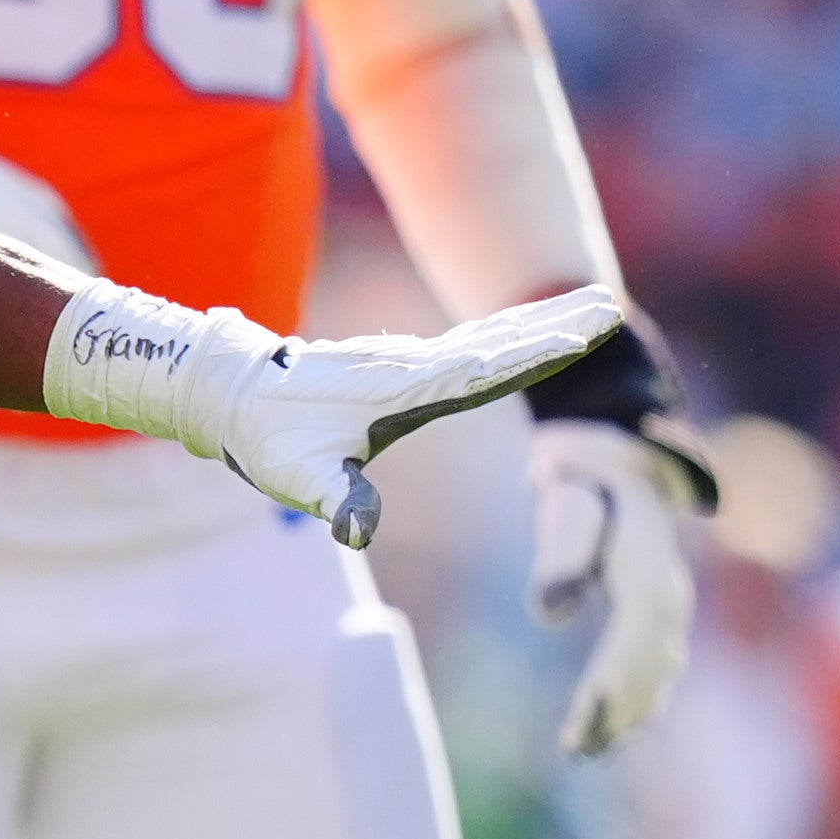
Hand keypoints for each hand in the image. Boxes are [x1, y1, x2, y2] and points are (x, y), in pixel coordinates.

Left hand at [49, 285, 627, 547]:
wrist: (229, 394)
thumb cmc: (268, 439)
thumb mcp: (304, 478)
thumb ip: (339, 501)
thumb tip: (357, 534)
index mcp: (408, 387)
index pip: (489, 367)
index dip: (540, 349)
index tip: (587, 326)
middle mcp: (413, 366)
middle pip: (498, 342)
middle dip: (553, 324)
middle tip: (610, 304)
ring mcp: (404, 362)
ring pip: (483, 340)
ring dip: (533, 325)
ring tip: (585, 308)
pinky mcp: (394, 368)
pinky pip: (463, 348)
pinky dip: (501, 337)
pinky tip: (517, 337)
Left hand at [528, 417, 700, 758]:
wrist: (624, 463)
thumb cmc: (586, 484)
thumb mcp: (568, 502)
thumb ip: (560, 550)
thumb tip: (549, 610)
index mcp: (651, 572)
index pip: (636, 639)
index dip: (613, 680)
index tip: (584, 714)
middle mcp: (671, 597)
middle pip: (649, 667)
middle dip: (616, 711)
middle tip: (576, 750)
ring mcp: (673, 610)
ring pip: (656, 675)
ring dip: (625, 716)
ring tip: (584, 752)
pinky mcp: (662, 620)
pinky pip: (655, 671)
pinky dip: (636, 704)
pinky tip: (610, 734)